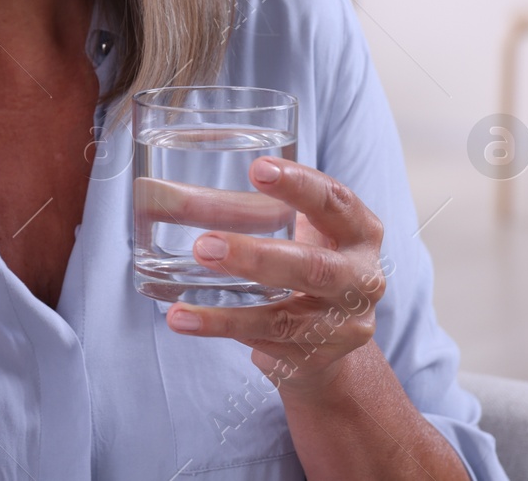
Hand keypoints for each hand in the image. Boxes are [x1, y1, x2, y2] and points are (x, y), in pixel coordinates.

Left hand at [158, 157, 387, 396]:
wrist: (333, 337)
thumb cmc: (308, 261)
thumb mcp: (303, 229)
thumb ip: (262, 208)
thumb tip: (166, 188)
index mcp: (360, 234)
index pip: (336, 202)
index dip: (300, 184)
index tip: (256, 169)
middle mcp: (361, 280)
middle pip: (315, 268)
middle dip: (258, 257)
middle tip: (205, 245)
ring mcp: (342, 326)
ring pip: (285, 319)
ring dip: (229, 312)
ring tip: (178, 306)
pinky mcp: (316, 357)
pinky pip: (263, 344)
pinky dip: (220, 330)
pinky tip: (183, 320)